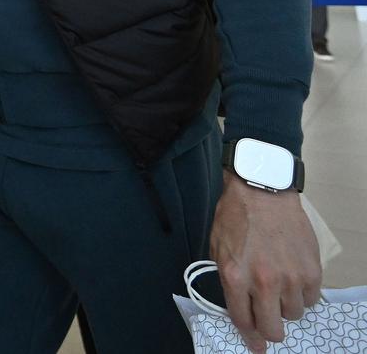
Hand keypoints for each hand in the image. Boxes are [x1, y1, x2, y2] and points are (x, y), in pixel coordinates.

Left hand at [210, 171, 321, 352]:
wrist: (262, 192)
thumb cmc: (236, 217)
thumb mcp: (218, 249)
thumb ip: (229, 280)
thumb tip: (240, 306)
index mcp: (234, 277)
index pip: (243, 321)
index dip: (249, 337)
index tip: (255, 346)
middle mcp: (263, 282)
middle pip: (272, 328)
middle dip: (269, 330)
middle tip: (269, 320)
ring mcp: (290, 277)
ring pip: (293, 315)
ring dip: (285, 307)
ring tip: (279, 288)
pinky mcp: (311, 270)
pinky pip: (310, 299)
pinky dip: (302, 295)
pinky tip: (293, 280)